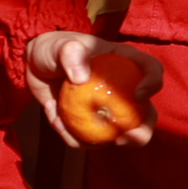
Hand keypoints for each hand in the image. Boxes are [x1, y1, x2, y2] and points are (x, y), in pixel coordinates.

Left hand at [25, 32, 161, 146]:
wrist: (35, 65)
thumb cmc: (53, 48)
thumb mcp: (60, 45)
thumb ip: (71, 54)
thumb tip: (82, 78)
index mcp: (125, 62)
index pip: (150, 69)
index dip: (153, 83)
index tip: (138, 96)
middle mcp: (122, 88)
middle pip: (145, 112)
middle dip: (142, 132)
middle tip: (126, 139)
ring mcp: (107, 108)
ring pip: (120, 133)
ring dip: (102, 143)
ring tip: (78, 139)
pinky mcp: (88, 122)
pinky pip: (87, 138)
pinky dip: (73, 137)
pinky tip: (56, 121)